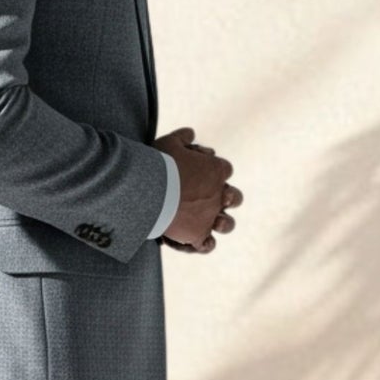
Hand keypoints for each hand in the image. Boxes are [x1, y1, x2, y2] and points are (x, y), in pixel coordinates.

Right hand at [153, 125, 241, 252]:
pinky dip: (203, 244)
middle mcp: (218, 195)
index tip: (197, 171)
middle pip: (234, 197)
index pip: (225, 170)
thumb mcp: (169, 141)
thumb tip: (191, 134)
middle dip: (225, 197)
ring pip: (227, 224)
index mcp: (216, 170)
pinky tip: (193, 240)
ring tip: (206, 222)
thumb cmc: (157, 163)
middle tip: (207, 197)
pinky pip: (207, 245)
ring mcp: (209, 217)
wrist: (146, 188)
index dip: (213, 170)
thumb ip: (183, 137)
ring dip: (220, 222)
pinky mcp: (196, 235)